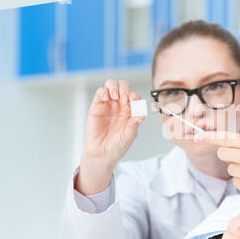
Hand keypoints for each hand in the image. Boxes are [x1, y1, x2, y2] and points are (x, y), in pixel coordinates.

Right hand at [76, 79, 144, 194]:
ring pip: (111, 85)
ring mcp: (108, 105)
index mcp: (130, 110)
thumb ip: (135, 123)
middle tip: (123, 99)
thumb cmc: (118, 145)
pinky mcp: (97, 106)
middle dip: (124, 89)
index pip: (134, 96)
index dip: (134, 96)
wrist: (103, 153)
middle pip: (123, 86)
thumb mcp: (130, 135)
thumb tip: (142, 115)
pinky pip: (100, 92)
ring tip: (115, 97)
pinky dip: (103, 91)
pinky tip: (105, 98)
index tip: (132, 103)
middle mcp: (120, 105)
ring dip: (114, 87)